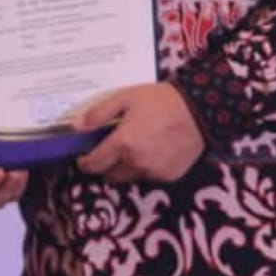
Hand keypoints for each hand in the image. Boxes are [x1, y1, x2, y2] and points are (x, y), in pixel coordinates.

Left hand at [73, 83, 204, 185]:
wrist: (197, 110)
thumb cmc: (159, 100)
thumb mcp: (125, 97)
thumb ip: (99, 113)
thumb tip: (77, 127)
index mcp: (123, 143)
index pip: (95, 164)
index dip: (85, 163)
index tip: (83, 159)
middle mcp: (136, 163)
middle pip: (110, 175)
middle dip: (105, 166)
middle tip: (108, 150)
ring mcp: (153, 173)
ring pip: (129, 178)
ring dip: (124, 168)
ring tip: (131, 148)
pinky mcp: (168, 177)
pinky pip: (148, 177)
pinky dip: (144, 168)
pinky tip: (151, 150)